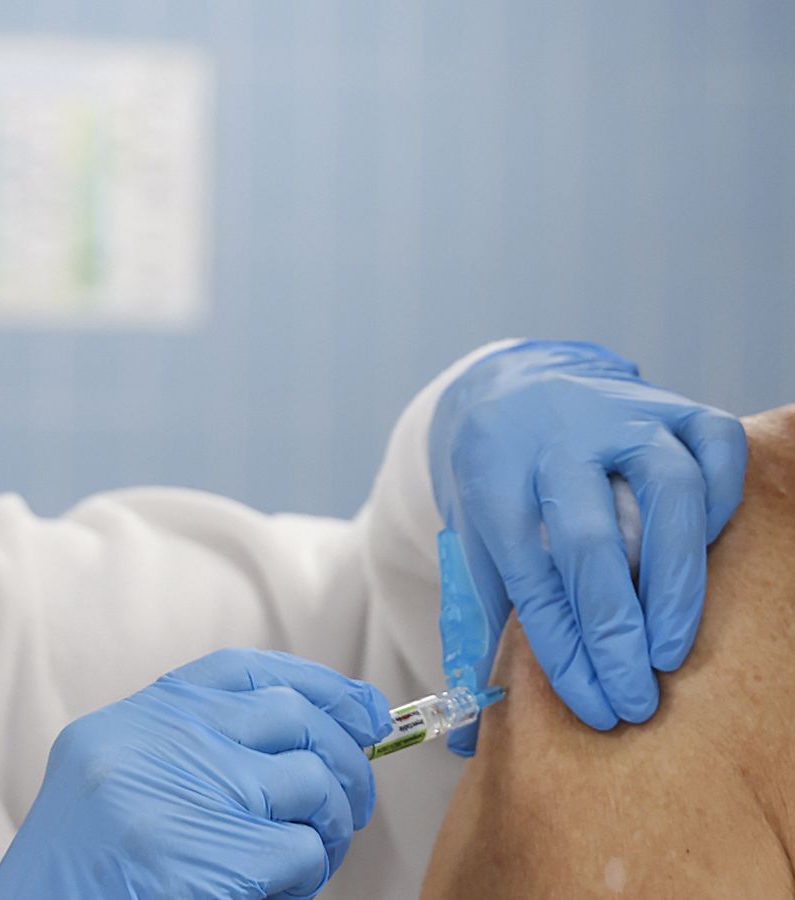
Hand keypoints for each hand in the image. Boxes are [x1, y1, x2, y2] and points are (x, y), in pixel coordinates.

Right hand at [0, 649, 391, 899]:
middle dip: (347, 758)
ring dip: (331, 827)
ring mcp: (182, 796)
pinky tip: (278, 892)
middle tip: (354, 801)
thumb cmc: (85, 879)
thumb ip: (193, 753)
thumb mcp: (119, 786)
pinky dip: (308, 877)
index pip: (243, 671)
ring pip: (312, 783)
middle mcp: (155, 744)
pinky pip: (302, 852)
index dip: (317, 684)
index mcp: (130, 724)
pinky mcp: (210, 857)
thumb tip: (312, 739)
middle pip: (293, 717)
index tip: (363, 709)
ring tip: (312, 858)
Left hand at [430, 340, 746, 752]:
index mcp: (493, 478)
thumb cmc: (495, 490)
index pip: (530, 574)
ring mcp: (617, 413)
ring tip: (672, 650)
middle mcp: (554, 440)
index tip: (593, 706)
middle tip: (636, 700)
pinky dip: (721, 500)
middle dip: (614, 631)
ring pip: (666, 489)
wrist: (508, 391)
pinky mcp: (669, 401)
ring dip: (676, 579)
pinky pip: (714, 445)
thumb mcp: (471, 546)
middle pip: (590, 540)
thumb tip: (470, 737)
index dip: (564, 648)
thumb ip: (476, 630)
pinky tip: (709, 556)